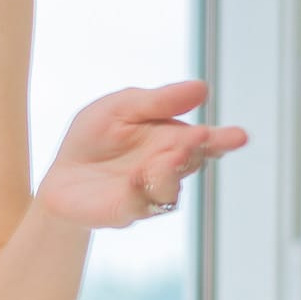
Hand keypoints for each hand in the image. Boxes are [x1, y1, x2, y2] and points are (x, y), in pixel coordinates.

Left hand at [36, 79, 249, 229]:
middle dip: (198, 149)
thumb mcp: (122, 107)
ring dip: (172, 172)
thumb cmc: (96, 139)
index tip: (239, 136)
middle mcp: (167, 168)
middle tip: (201, 137)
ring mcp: (148, 192)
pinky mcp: (124, 210)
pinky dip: (140, 191)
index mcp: (172, 140)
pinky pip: (138, 204)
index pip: (204, 140)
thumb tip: (203, 88)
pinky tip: (137, 176)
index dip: (222, 139)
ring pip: (170, 188)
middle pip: (192, 162)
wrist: (61, 174)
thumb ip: (159, 101)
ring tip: (171, 155)